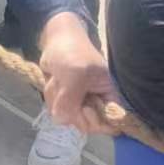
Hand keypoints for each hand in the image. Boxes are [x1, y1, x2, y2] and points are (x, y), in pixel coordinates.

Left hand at [37, 12, 113, 132]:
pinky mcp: (64, 101)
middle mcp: (96, 104)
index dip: (98, 122)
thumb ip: (71, 98)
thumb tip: (62, 119)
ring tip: (59, 78)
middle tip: (66, 87)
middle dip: (70, 106)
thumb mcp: (76, 73)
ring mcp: (79, 104)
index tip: (85, 108)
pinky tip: (53, 80)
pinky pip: (55, 109)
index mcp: (109, 96)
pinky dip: (51, 95)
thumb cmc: (72, 52)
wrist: (55, 40)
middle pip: (85, 124)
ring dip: (57, 97)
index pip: (112, 124)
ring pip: (67, 117)